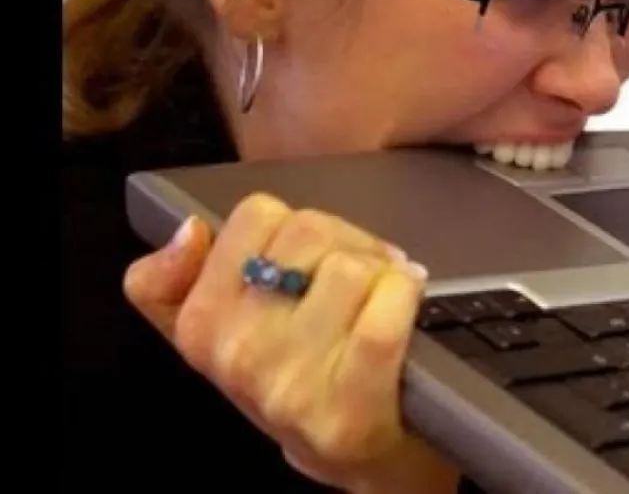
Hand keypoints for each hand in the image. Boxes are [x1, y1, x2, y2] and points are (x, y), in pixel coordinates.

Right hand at [122, 193, 459, 493]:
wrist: (352, 456)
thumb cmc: (295, 377)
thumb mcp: (222, 330)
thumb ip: (176, 278)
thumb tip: (188, 231)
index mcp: (199, 325)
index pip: (256, 216)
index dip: (296, 226)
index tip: (309, 257)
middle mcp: (237, 354)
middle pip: (308, 232)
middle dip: (346, 243)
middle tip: (359, 274)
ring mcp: (292, 381)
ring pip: (350, 264)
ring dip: (380, 269)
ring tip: (381, 295)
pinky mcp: (351, 402)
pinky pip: (388, 300)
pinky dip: (406, 292)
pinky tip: (405, 304)